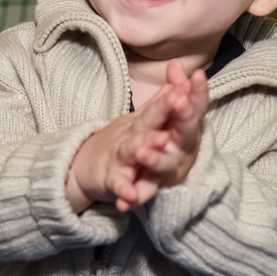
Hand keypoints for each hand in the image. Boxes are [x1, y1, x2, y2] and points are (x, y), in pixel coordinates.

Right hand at [66, 60, 207, 212]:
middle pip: (149, 121)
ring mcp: (120, 156)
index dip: (179, 93)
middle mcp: (132, 135)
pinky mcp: (111, 179)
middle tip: (180, 100)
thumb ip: (159, 104)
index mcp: (144, 123)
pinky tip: (130, 197)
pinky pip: (118, 184)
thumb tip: (177, 83)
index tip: (195, 77)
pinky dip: (124, 191)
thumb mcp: (139, 122)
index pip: (163, 104)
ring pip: (132, 149)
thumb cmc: (119, 142)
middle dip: (164, 110)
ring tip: (157, 141)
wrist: (81, 165)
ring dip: (145, 146)